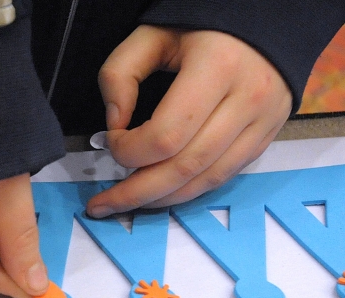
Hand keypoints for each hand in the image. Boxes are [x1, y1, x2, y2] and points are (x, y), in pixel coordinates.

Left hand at [87, 26, 292, 216]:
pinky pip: (223, 176)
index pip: (165, 136)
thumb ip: (120, 74)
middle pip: (184, 167)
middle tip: (102, 205)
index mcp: (217, 67)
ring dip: (161, 199)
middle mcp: (247, 99)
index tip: (112, 140)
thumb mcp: (152, 33)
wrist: (267, 20)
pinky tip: (161, 193)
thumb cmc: (204, 24)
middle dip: (136, 193)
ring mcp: (262, 122)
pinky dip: (188, 190)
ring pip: (205, 180)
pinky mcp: (266, 137)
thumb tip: (114, 124)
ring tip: (127, 203)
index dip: (129, 150)